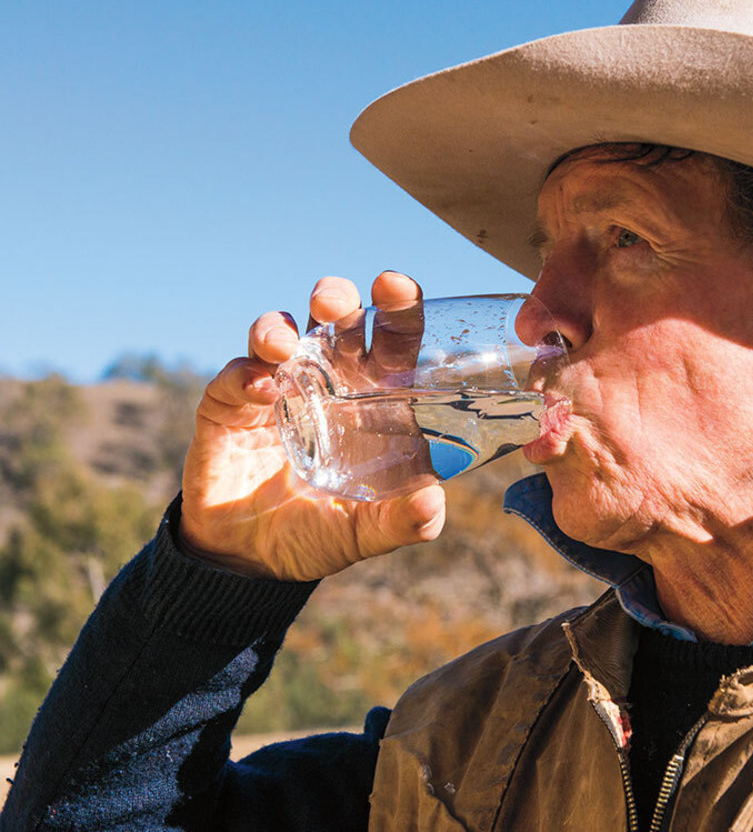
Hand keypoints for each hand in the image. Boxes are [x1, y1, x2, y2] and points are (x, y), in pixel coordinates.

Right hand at [179, 272, 445, 580]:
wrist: (248, 558)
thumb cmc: (319, 532)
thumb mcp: (365, 532)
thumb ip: (402, 522)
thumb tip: (431, 506)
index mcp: (373, 397)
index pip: (392, 340)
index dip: (398, 307)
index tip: (395, 287)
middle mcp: (327, 380)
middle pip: (335, 319)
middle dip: (335, 297)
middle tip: (333, 302)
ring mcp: (276, 387)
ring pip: (279, 332)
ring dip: (280, 328)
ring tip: (283, 346)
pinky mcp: (229, 405)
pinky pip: (235, 376)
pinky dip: (245, 375)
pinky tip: (258, 390)